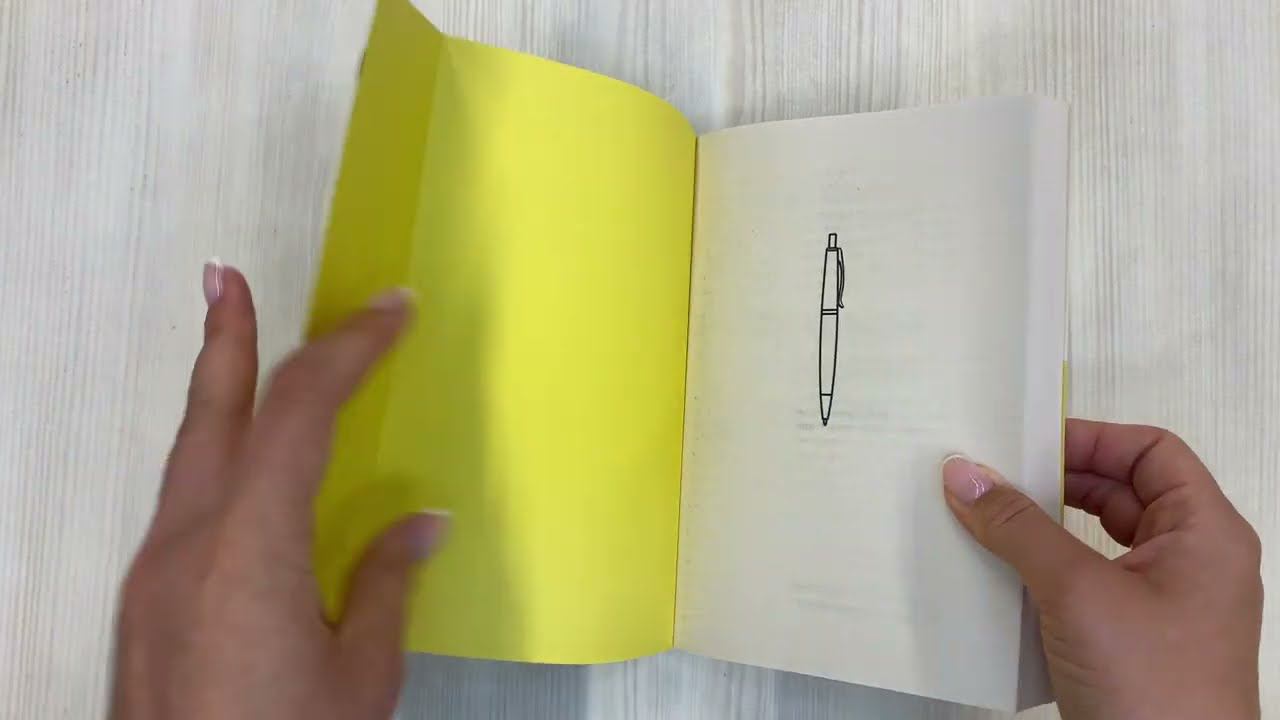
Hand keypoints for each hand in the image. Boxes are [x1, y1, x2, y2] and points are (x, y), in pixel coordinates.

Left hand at [110, 263, 446, 719]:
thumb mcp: (360, 681)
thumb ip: (385, 587)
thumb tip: (419, 525)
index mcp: (249, 548)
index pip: (299, 414)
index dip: (347, 350)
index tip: (393, 310)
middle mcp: (185, 544)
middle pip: (209, 416)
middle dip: (225, 338)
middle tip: (225, 274)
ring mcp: (152, 575)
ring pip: (185, 458)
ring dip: (214, 395)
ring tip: (232, 344)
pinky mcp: (144, 606)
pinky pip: (181, 504)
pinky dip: (211, 457)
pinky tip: (239, 470)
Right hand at [942, 419, 1261, 719]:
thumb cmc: (1153, 688)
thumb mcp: (1077, 592)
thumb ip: (1018, 527)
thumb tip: (964, 473)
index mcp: (1206, 532)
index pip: (1152, 452)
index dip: (1091, 438)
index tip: (1026, 443)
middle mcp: (1194, 562)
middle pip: (1123, 492)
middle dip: (1057, 483)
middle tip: (995, 479)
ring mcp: (1167, 606)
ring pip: (1101, 541)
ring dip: (1046, 530)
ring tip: (989, 522)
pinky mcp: (1137, 643)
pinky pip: (1090, 586)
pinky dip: (1048, 574)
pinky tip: (1003, 579)